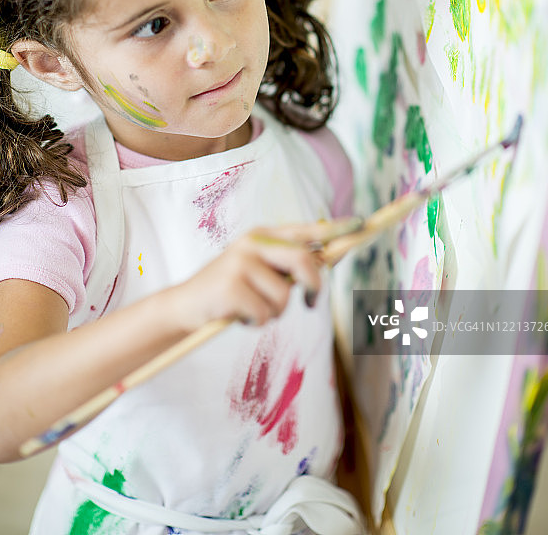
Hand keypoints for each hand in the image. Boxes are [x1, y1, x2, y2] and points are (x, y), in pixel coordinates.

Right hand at [166, 219, 353, 331]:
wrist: (186, 306)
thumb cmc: (231, 291)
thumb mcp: (259, 271)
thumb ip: (287, 265)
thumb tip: (326, 262)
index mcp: (263, 235)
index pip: (306, 230)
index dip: (336, 228)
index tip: (361, 224)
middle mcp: (252, 242)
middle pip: (303, 261)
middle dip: (314, 286)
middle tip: (311, 302)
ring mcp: (240, 263)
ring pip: (285, 296)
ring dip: (275, 313)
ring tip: (254, 311)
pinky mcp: (231, 287)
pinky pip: (265, 314)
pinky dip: (257, 323)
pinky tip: (239, 317)